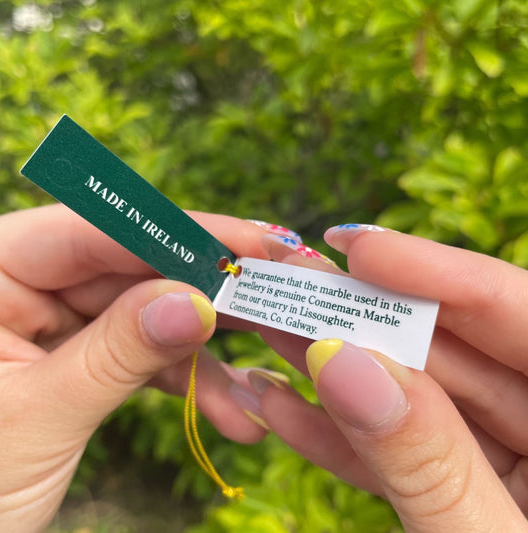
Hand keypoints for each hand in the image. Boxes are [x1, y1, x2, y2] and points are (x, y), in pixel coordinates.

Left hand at [0, 205, 269, 531]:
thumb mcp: (36, 419)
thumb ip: (116, 354)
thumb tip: (196, 304)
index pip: (91, 233)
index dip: (177, 234)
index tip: (249, 241)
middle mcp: (21, 285)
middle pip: (131, 270)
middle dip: (206, 292)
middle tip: (275, 296)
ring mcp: (54, 323)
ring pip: (147, 316)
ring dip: (206, 350)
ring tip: (267, 364)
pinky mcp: (80, 358)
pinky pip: (142, 357)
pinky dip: (187, 383)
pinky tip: (233, 413)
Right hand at [250, 226, 527, 530]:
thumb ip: (424, 459)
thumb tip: (341, 360)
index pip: (520, 313)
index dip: (437, 272)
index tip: (356, 246)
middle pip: (454, 352)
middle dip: (364, 321)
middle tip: (292, 285)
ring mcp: (506, 465)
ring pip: (416, 399)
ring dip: (337, 372)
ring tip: (270, 332)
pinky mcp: (460, 499)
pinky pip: (402, 456)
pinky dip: (342, 439)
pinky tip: (280, 408)